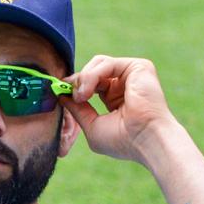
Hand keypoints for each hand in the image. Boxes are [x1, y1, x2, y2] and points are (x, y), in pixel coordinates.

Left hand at [63, 55, 179, 165]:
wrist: (145, 140)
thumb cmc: (122, 140)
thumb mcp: (91, 125)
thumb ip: (77, 109)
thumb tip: (61, 95)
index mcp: (114, 97)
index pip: (90, 83)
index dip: (73, 85)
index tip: (58, 91)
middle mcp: (123, 84)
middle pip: (92, 69)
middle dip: (76, 81)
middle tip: (69, 95)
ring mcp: (132, 74)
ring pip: (97, 63)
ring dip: (83, 79)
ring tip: (80, 97)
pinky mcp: (138, 67)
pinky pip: (106, 64)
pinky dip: (91, 76)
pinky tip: (86, 92)